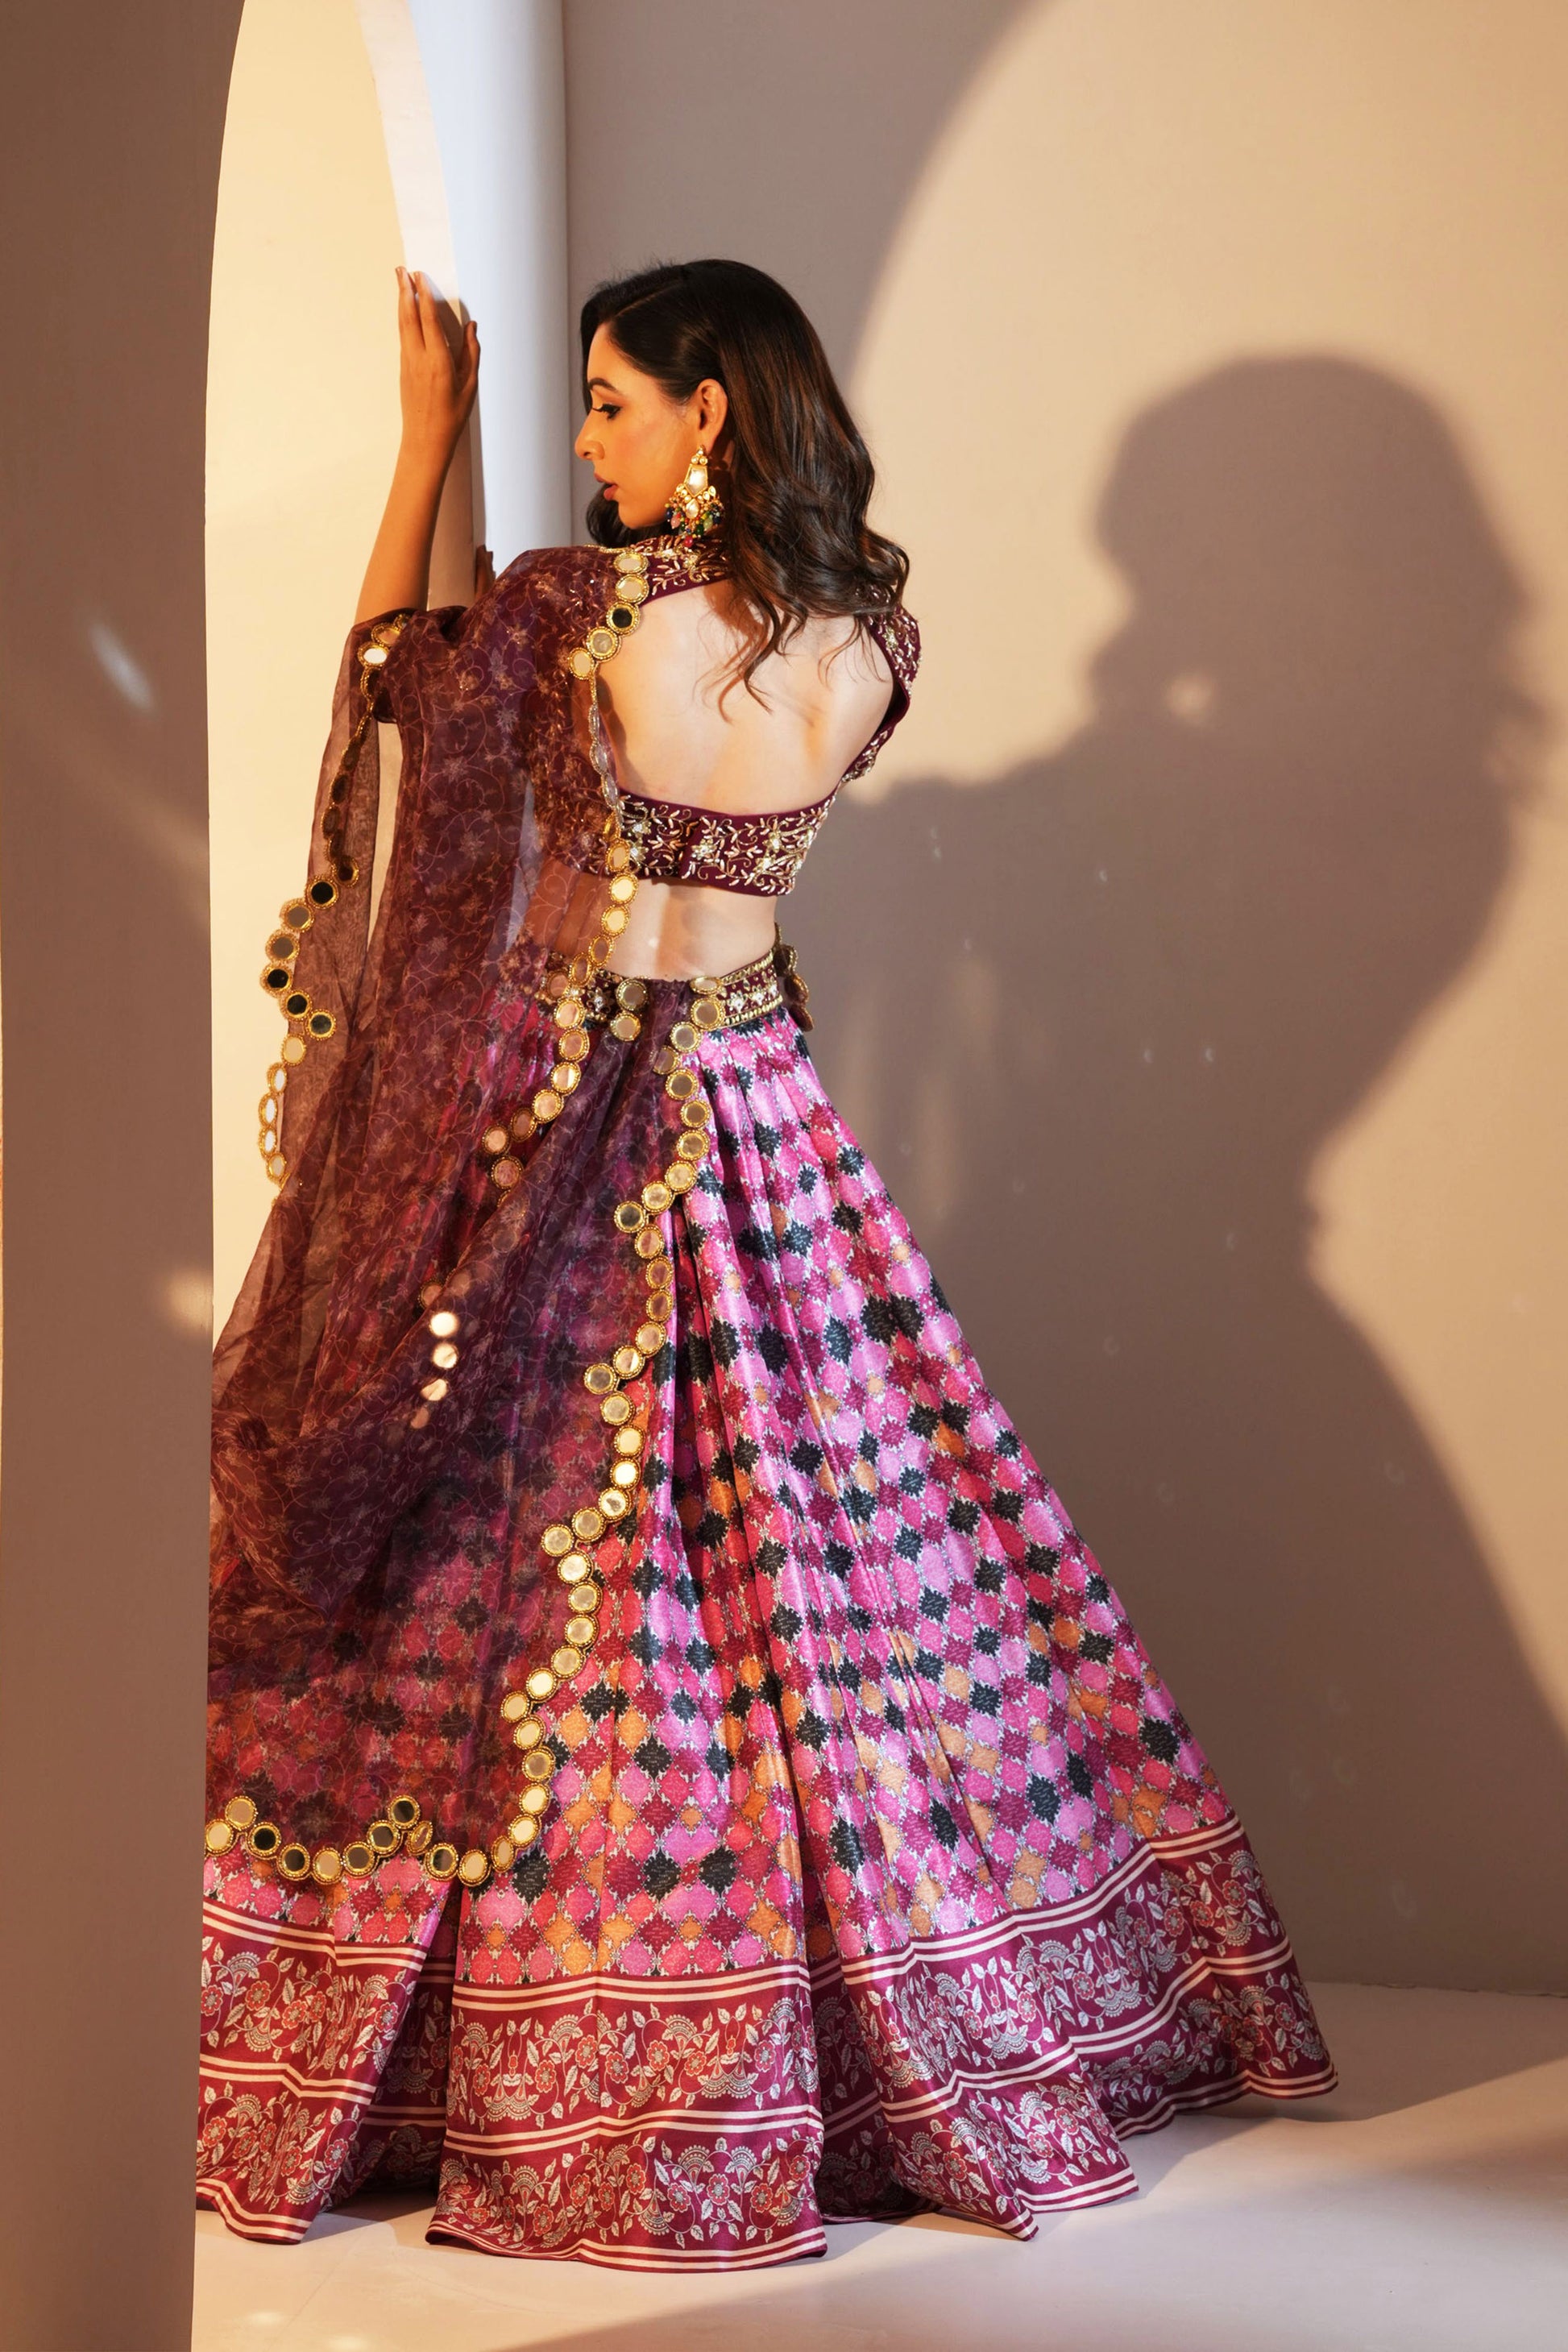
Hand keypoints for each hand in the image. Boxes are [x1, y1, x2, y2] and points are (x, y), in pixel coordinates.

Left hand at [395, 267, 478, 468]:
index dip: (423, 295)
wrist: (425, 441)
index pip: (428, 320)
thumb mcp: (469, 386)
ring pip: (402, 325)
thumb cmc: (451, 417)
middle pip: (408, 316)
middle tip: (401, 270)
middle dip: (404, 290)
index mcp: (438, 362)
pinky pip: (403, 337)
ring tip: (400, 282)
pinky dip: (403, 319)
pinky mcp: (403, 369)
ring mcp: (408, 363)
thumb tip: (471, 328)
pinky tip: (405, 312)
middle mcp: (419, 359)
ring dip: (401, 302)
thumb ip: (471, 354)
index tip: (419, 276)